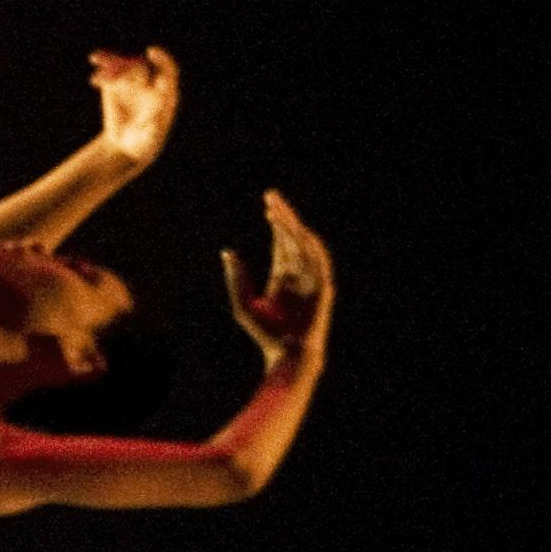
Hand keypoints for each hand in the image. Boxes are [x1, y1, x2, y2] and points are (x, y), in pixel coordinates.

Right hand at [92, 46, 179, 166]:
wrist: (126, 145)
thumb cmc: (143, 144)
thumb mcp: (150, 140)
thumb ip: (153, 129)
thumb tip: (154, 120)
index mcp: (165, 94)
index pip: (168, 71)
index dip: (162, 60)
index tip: (151, 51)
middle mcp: (150, 84)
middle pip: (141, 68)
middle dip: (127, 68)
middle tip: (114, 72)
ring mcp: (132, 83)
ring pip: (124, 67)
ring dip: (112, 62)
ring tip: (96, 60)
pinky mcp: (115, 86)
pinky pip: (110, 72)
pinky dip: (103, 65)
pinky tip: (95, 59)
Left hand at [220, 189, 331, 368]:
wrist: (285, 354)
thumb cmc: (264, 333)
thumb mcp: (243, 304)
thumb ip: (237, 278)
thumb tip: (228, 252)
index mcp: (282, 277)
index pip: (281, 243)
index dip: (276, 224)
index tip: (268, 205)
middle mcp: (299, 274)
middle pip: (292, 239)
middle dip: (284, 218)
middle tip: (272, 196)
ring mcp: (312, 280)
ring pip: (305, 246)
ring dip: (295, 228)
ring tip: (280, 212)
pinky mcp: (322, 289)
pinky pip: (320, 263)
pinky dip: (311, 247)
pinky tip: (301, 233)